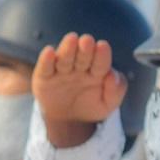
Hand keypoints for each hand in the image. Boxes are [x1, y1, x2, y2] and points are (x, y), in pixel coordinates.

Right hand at [32, 32, 126, 147]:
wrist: (68, 120)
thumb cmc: (90, 107)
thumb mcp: (107, 105)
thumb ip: (115, 92)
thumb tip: (112, 76)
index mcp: (97, 71)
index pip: (101, 62)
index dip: (102, 55)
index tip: (103, 47)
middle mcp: (79, 67)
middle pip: (83, 56)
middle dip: (85, 49)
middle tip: (87, 40)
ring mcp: (61, 71)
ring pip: (65, 59)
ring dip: (68, 49)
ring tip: (72, 39)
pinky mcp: (44, 77)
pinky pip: (45, 68)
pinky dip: (46, 60)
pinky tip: (49, 52)